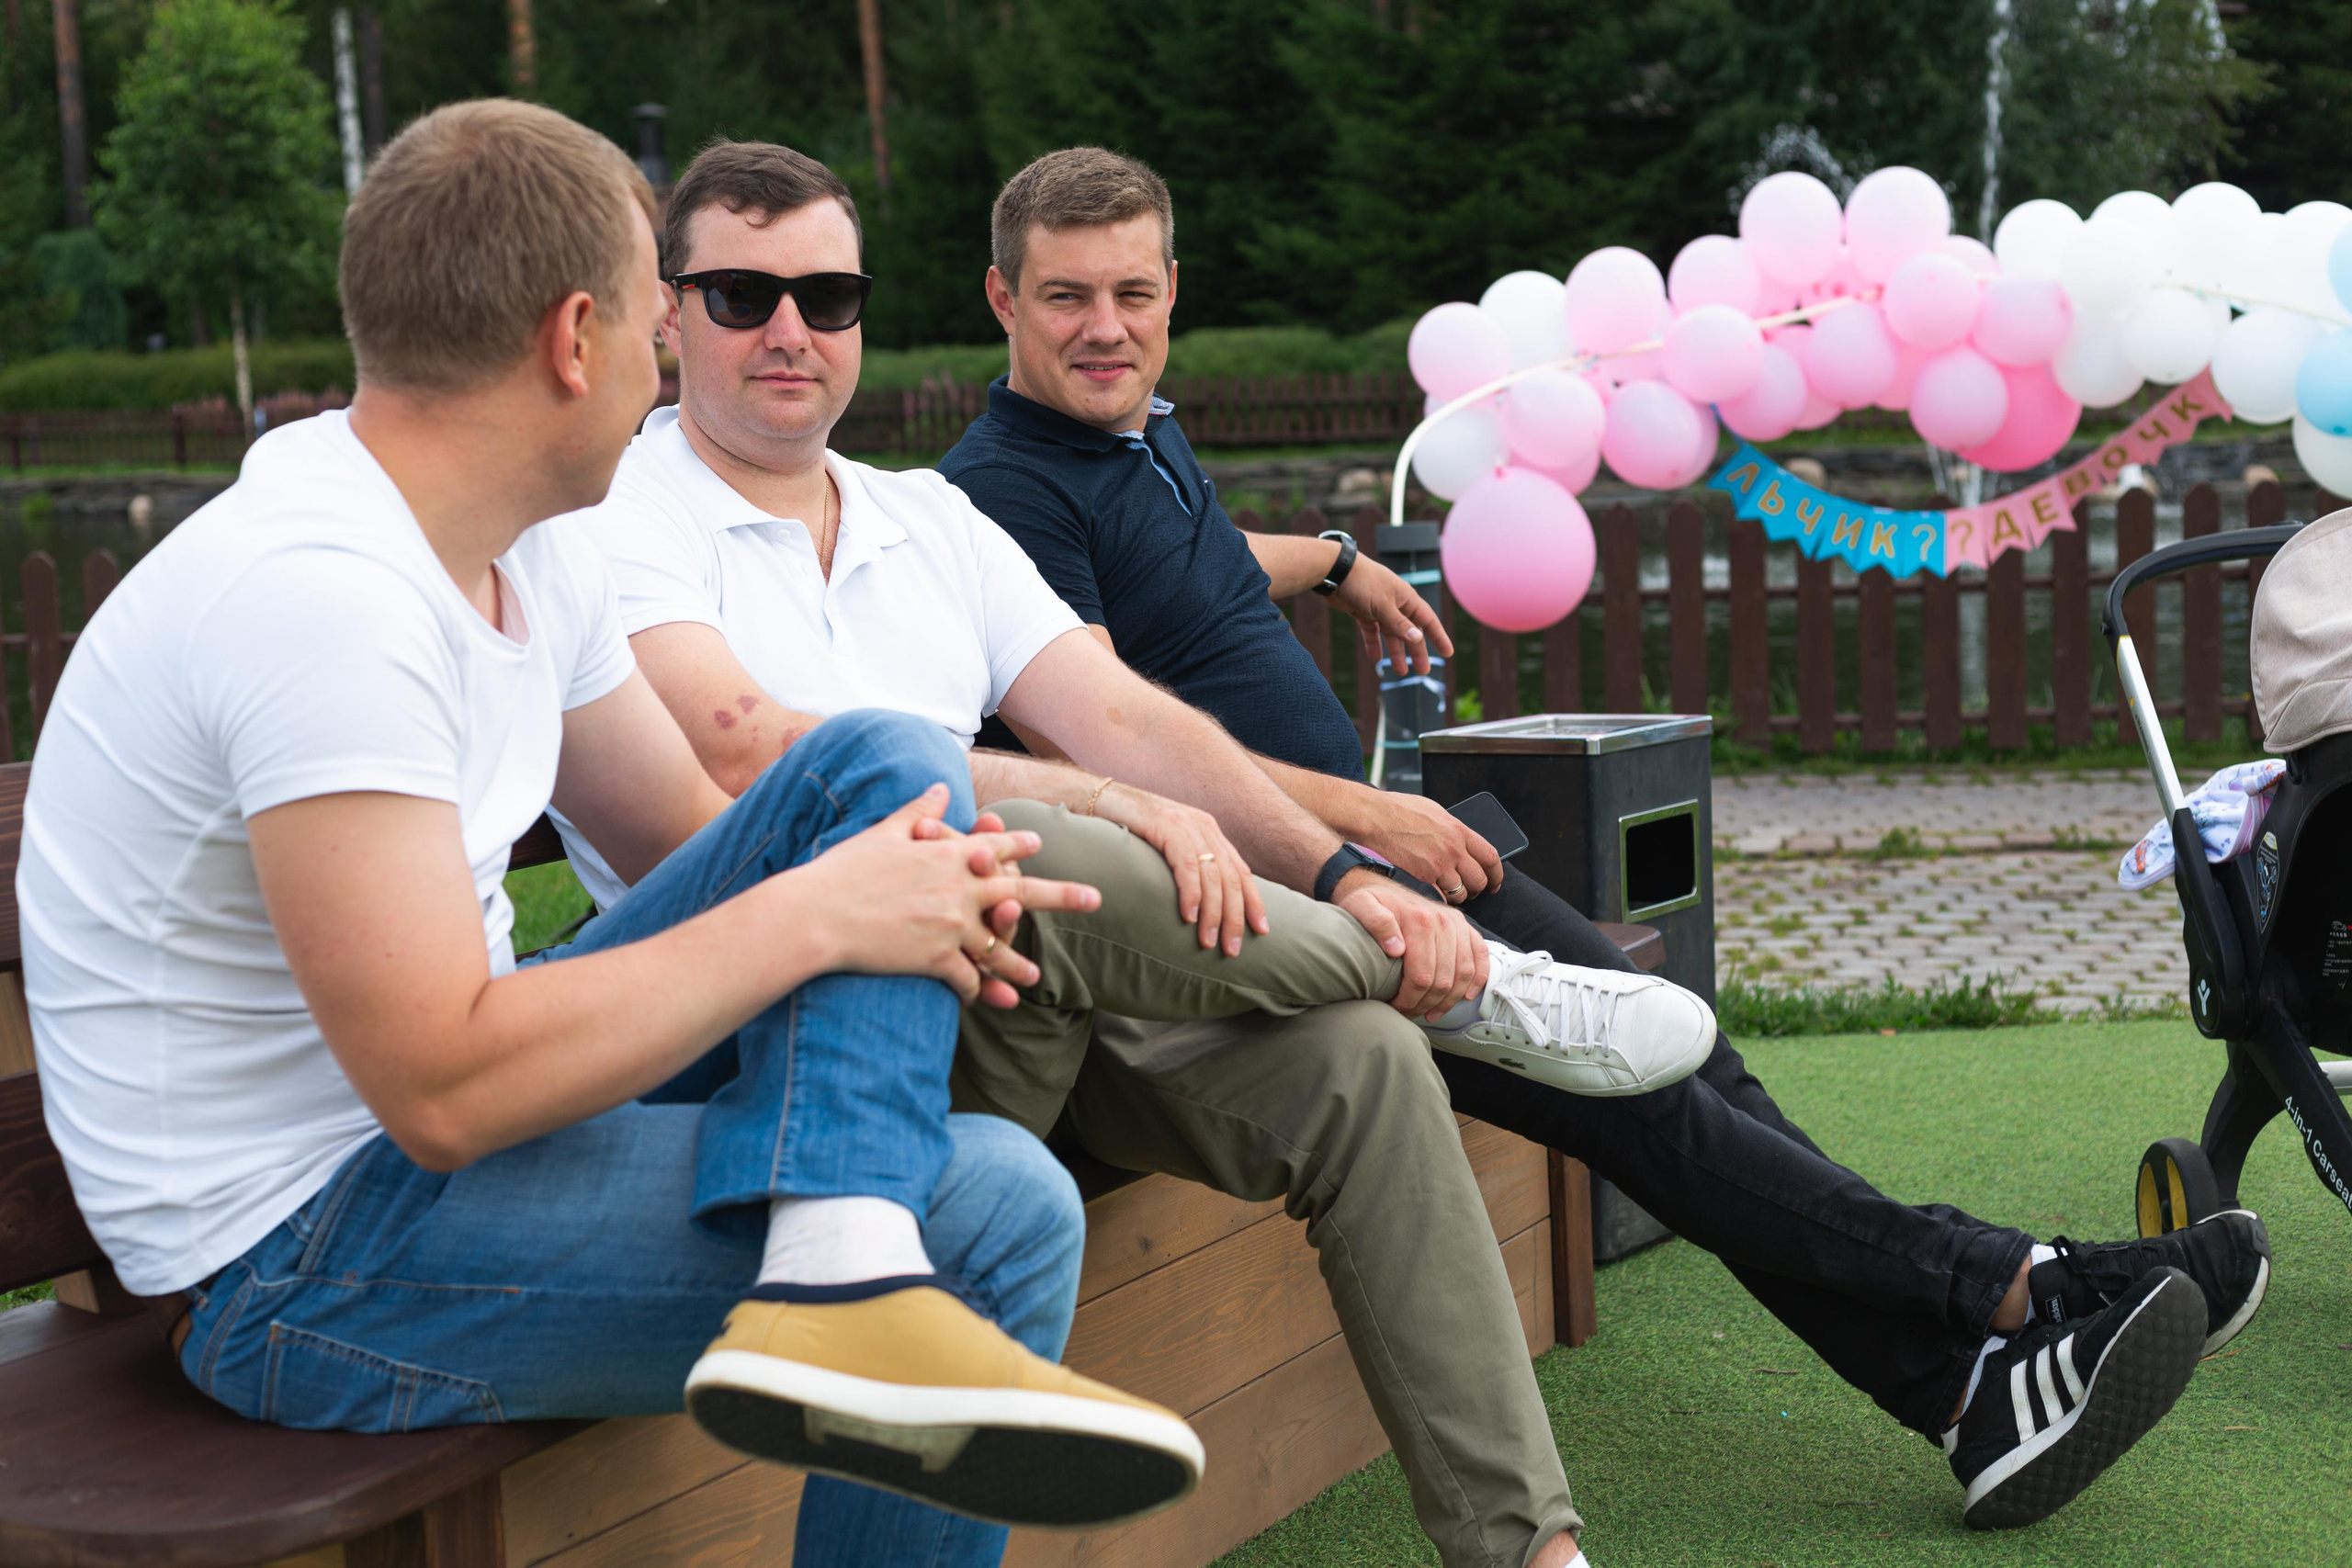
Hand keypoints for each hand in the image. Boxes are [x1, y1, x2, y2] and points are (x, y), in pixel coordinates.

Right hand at [800, 785, 1099, 1005]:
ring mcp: (951, 925)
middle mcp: (959, 888)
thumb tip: (941, 787)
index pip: (994, 846)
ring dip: (1017, 964)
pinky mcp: (936, 959)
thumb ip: (919, 811)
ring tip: (1034, 980)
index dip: (1018, 846)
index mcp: (947, 854)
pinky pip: (966, 979)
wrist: (815, 914)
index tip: (1038, 845)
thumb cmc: (841, 871)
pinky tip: (983, 1001)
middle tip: (1096, 898)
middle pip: (1023, 892)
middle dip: (1064, 895)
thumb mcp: (883, 832)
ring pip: (999, 947)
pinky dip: (975, 991)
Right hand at [1092, 781, 1269, 955]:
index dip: (1253, 903)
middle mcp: (1202, 825)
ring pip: (1213, 874)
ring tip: (1208, 941)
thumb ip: (1186, 866)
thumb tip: (1203, 905)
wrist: (1090, 796)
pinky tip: (1188, 917)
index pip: (1241, 871)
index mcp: (1208, 831)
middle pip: (1232, 877)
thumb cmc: (1125, 829)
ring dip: (1213, 912)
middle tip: (1232, 949)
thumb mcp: (1164, 847)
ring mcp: (1184, 822)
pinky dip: (1191, 893)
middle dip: (1235, 916)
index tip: (1261, 932)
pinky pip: (1186, 864)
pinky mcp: (1164, 824)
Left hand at [1331, 555, 1451, 678]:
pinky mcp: (1363, 611)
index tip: (1447, 653)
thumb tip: (1418, 638)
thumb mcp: (1383, 606)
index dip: (1438, 637)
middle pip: (1410, 631)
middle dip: (1416, 651)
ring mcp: (1378, 608)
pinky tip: (1375, 659)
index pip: (1428, 620)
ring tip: (1400, 671)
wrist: (1334, 571)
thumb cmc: (1362, 583)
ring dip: (1396, 652)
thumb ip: (1399, 624)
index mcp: (1406, 598)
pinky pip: (1372, 631)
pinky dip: (1374, 644)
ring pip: (1391, 634)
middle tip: (1423, 671)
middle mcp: (1395, 603)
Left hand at [1333, 870, 1488, 1019]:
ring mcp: (1457, 924)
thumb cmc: (1366, 902)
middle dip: (1426, 1005)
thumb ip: (1375, 922)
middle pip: (1443, 980)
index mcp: (1420, 921)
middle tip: (1409, 1013)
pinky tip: (1466, 996)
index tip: (1395, 1009)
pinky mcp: (1464, 927)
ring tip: (1431, 1013)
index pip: (1421, 977)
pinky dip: (1477, 979)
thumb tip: (1397, 949)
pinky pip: (1480, 956)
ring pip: (1463, 974)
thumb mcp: (1360, 906)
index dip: (1409, 1000)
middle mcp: (1444, 922)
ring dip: (1449, 1000)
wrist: (1378, 884)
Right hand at [1342, 786, 1502, 903]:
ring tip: (1452, 896)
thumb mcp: (1434, 811)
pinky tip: (1436, 897)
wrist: (1376, 817)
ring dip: (1459, 897)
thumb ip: (1451, 828)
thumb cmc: (1399, 810)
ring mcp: (1440, 863)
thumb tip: (1459, 839)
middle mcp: (1454, 847)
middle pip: (1480, 879)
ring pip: (1463, 891)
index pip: (1490, 856)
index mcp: (1459, 829)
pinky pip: (1442, 896)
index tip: (1494, 882)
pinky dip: (1442, 900)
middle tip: (1472, 892)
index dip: (1496, 873)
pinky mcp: (1425, 875)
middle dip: (1478, 889)